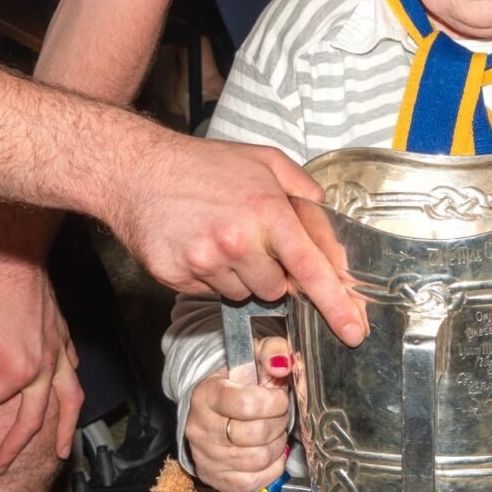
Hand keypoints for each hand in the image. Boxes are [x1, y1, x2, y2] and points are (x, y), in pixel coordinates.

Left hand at [0, 242, 78, 476]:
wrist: (13, 257)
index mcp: (21, 373)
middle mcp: (47, 368)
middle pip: (35, 418)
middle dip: (17, 447)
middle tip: (1, 469)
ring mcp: (59, 353)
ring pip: (69, 399)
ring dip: (65, 429)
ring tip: (62, 452)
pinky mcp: (64, 337)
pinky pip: (72, 370)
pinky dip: (70, 388)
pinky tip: (66, 393)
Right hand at [101, 128, 366, 344]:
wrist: (136, 170)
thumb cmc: (202, 164)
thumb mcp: (264, 160)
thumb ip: (303, 191)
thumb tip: (327, 225)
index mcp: (266, 209)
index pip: (311, 267)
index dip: (336, 302)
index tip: (355, 331)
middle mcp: (237, 240)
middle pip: (277, 288)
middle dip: (273, 271)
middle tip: (251, 239)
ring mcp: (204, 262)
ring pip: (244, 294)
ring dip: (240, 275)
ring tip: (219, 237)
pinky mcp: (176, 277)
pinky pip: (211, 294)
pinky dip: (211, 277)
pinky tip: (198, 245)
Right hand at [186, 343, 296, 491]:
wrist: (217, 407)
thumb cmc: (241, 382)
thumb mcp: (255, 357)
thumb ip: (274, 351)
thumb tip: (283, 364)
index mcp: (207, 394)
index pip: (248, 404)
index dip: (274, 402)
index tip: (277, 397)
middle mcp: (200, 427)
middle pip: (256, 434)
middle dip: (278, 423)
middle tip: (278, 415)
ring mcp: (205, 456)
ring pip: (258, 459)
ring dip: (276, 445)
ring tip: (273, 431)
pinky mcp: (215, 477)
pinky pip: (253, 481)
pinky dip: (271, 468)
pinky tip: (269, 451)